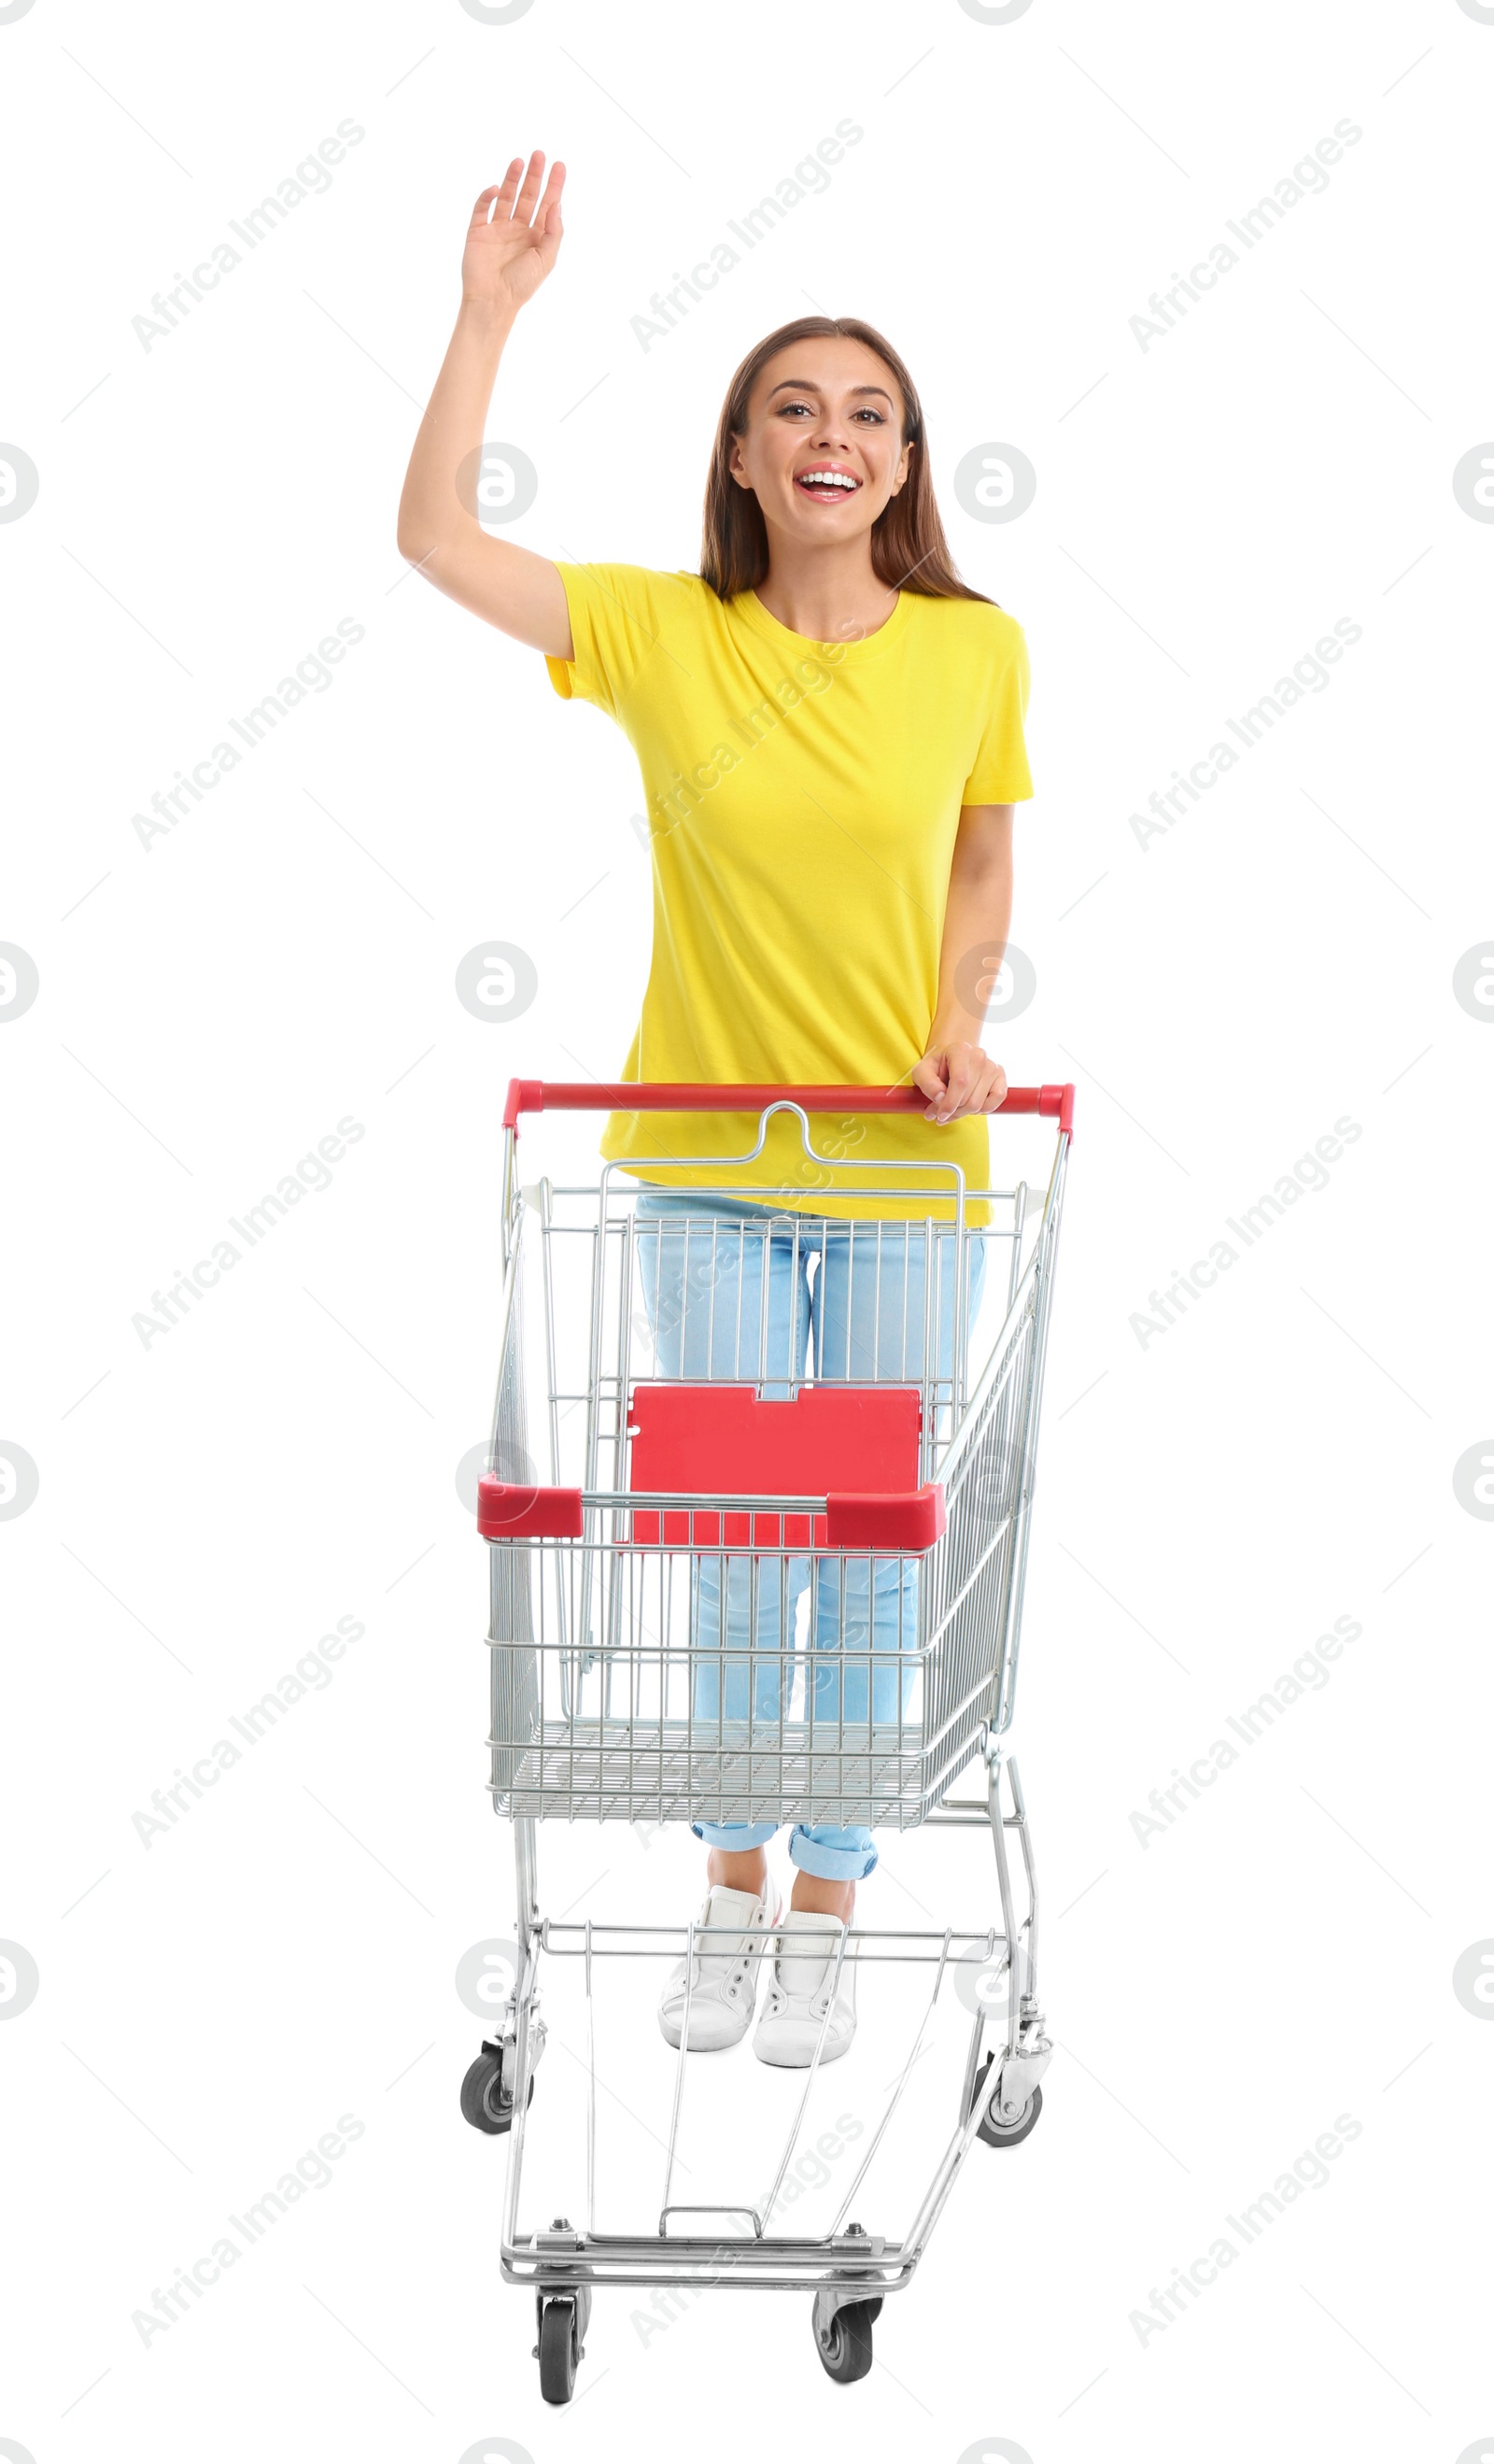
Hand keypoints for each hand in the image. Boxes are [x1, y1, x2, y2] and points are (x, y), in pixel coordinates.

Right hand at [462, 152, 564, 317]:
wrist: (493, 301)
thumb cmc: (522, 285)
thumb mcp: (546, 259)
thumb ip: (553, 232)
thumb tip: (556, 204)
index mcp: (536, 236)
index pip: (546, 205)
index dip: (553, 185)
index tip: (559, 165)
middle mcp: (517, 229)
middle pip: (527, 196)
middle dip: (534, 176)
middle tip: (539, 155)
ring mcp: (497, 229)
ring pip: (507, 197)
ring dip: (512, 179)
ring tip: (519, 161)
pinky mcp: (478, 231)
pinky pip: (482, 208)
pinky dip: (488, 197)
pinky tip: (497, 189)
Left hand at [912, 1038, 1007, 1125]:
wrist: (950, 1060)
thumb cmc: (936, 1067)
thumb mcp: (921, 1072)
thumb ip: (927, 1084)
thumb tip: (940, 1098)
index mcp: (960, 1050)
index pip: (960, 1082)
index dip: (950, 1103)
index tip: (940, 1116)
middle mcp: (979, 1055)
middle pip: (969, 1097)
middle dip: (952, 1111)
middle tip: (939, 1114)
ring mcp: (992, 1066)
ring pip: (980, 1103)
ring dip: (963, 1113)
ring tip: (951, 1110)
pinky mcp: (1000, 1077)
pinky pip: (996, 1100)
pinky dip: (983, 1110)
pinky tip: (969, 1108)